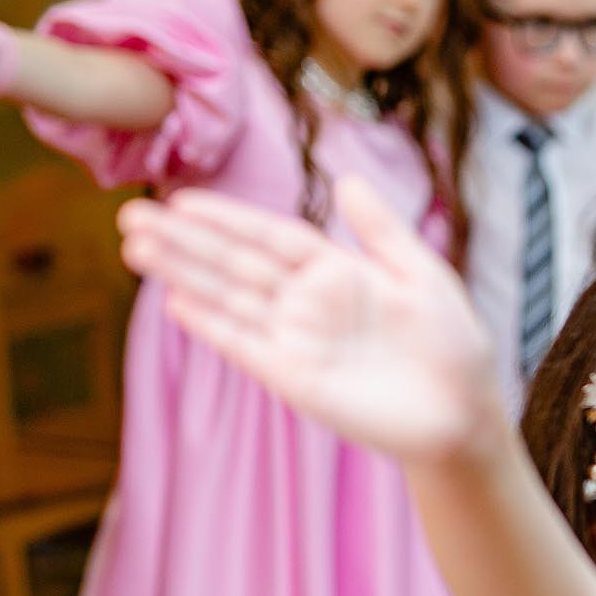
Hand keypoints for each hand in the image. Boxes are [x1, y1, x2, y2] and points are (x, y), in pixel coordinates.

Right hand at [118, 181, 497, 464]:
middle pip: (236, 263)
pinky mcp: (295, 379)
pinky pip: (245, 347)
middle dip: (185, 241)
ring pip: (230, 299)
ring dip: (184, 276)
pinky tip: (176, 304)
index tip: (180, 199)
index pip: (269, 236)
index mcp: (337, 271)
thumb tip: (347, 179)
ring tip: (135, 249)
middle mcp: (308, 302)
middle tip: (131, 215)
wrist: (464, 416)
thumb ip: (383, 232)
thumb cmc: (453, 345)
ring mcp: (297, 340)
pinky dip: (213, 326)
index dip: (227, 218)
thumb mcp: (423, 277)